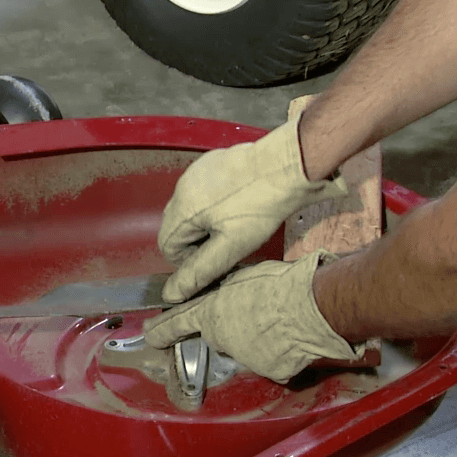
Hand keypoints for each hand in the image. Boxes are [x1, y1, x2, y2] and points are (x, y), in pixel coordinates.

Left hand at [143, 251, 362, 382]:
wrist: (309, 305)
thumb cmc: (280, 285)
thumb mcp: (244, 277)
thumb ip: (228, 292)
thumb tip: (230, 295)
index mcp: (211, 312)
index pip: (177, 323)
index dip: (162, 330)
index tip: (150, 335)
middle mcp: (221, 338)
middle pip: (218, 337)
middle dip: (231, 330)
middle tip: (253, 318)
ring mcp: (242, 357)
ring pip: (246, 350)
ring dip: (259, 340)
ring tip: (281, 323)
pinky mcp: (267, 370)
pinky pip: (272, 362)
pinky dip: (280, 354)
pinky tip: (291, 339)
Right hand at [158, 97, 346, 302]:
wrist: (288, 165)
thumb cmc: (262, 205)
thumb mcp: (231, 247)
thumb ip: (199, 271)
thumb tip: (172, 293)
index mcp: (182, 209)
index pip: (168, 246)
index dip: (189, 258)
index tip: (216, 256)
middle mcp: (182, 188)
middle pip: (177, 226)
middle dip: (198, 239)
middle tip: (228, 241)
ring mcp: (196, 172)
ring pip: (190, 208)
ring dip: (207, 221)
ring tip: (237, 221)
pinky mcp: (211, 162)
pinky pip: (203, 190)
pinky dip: (215, 201)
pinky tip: (240, 202)